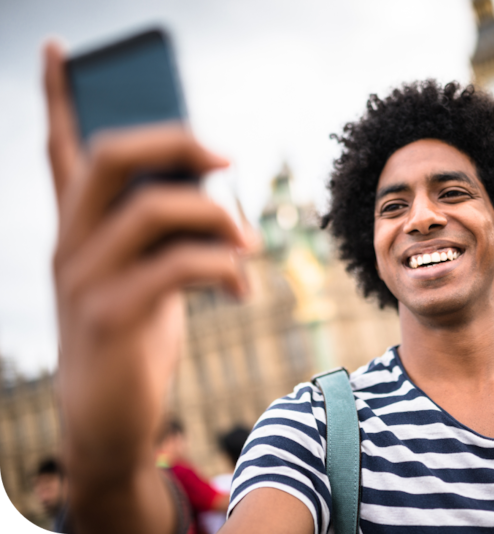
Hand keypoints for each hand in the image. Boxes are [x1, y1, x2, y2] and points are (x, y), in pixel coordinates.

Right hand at [44, 41, 248, 532]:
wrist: (108, 417)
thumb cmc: (134, 334)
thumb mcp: (145, 271)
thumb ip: (162, 230)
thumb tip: (208, 182)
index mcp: (77, 226)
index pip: (59, 148)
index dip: (58, 95)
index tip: (61, 48)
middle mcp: (70, 242)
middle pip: (109, 156)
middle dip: (175, 140)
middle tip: (224, 157)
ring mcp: (85, 278)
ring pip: (153, 209)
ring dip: (217, 218)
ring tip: (247, 245)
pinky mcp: (112, 315)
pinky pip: (177, 265)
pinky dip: (222, 267)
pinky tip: (240, 289)